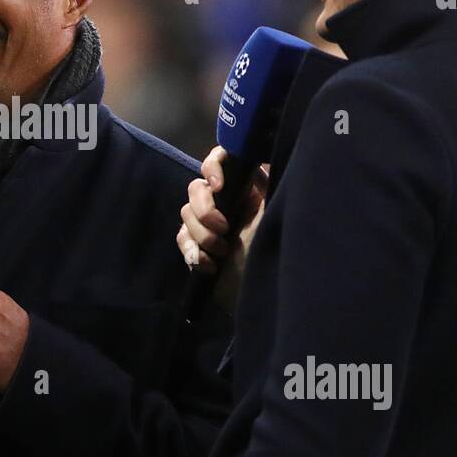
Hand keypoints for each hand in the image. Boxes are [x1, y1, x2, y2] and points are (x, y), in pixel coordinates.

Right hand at [176, 146, 266, 306]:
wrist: (263, 296)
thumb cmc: (275, 254)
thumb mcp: (275, 215)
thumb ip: (266, 185)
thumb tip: (255, 161)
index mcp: (248, 188)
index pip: (222, 160)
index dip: (213, 166)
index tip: (218, 186)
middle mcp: (227, 201)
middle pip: (197, 188)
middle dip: (205, 210)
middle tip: (223, 229)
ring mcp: (210, 224)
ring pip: (186, 213)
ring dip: (201, 235)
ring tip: (221, 253)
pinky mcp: (198, 245)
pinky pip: (182, 238)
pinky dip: (192, 252)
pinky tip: (208, 266)